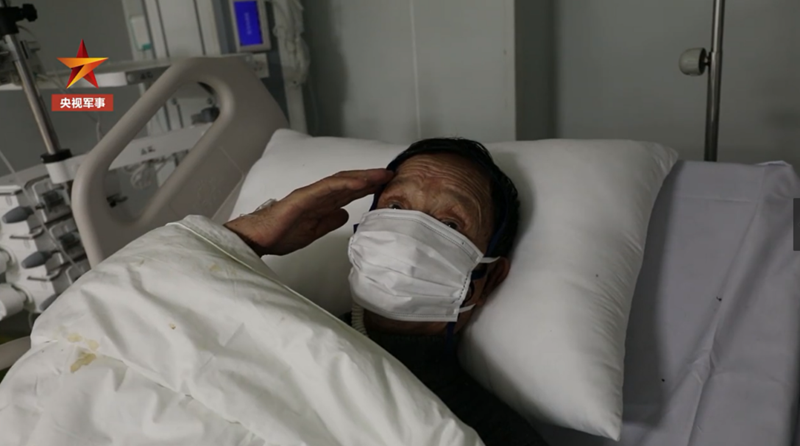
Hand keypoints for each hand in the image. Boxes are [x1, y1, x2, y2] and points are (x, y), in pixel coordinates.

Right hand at [224, 169, 392, 255]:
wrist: (258, 238)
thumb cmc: (280, 234)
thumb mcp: (314, 231)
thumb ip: (329, 221)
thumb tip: (344, 214)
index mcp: (321, 203)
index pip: (348, 192)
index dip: (368, 187)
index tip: (386, 185)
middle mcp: (317, 195)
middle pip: (348, 182)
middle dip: (370, 178)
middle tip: (391, 174)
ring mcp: (311, 194)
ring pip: (341, 181)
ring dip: (362, 177)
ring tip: (381, 175)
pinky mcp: (303, 197)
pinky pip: (327, 188)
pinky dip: (345, 184)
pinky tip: (360, 183)